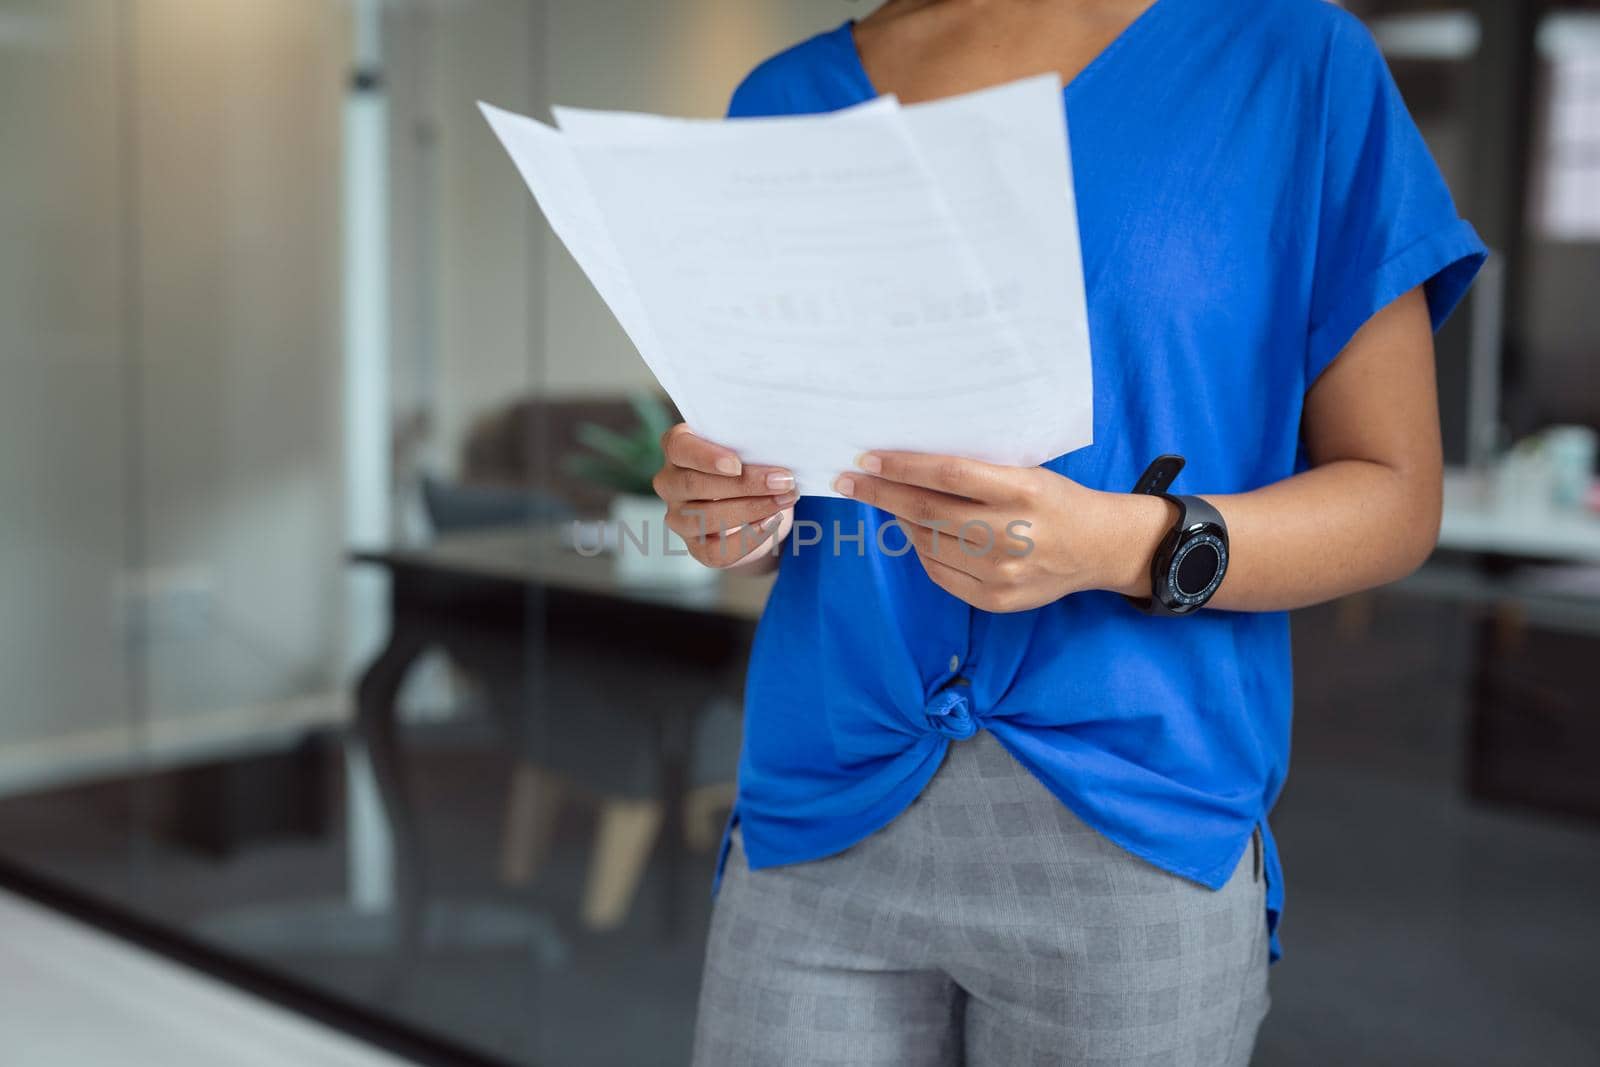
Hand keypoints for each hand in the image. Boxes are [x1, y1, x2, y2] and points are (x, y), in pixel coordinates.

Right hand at [652, 424, 797, 568]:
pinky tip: (771, 523)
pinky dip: (747, 538)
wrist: (759, 502)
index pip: (678, 447)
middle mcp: (670, 483)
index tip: (736, 465)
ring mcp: (679, 517)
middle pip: (695, 484)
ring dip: (751, 509)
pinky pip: (716, 550)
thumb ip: (752, 445)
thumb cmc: (751, 463)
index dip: (705, 457)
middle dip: (744, 484)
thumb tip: (776, 451)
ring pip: (705, 518)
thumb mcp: (749, 448)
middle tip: (782, 481)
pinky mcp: (696, 546)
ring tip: (784, 499)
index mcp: (677, 447)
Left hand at [833, 452, 1172, 611]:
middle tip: (849, 481)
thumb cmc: (1055, 500)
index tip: (867, 458)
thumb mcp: (1026, 472)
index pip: (947, 474)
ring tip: (886, 503)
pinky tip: (917, 534)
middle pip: (927, 512)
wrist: (1098, 547)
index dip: (902, 466)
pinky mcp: (996, 600)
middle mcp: (1010, 533)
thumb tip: (907, 465)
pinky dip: (922, 551)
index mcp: (1021, 491)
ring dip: (899, 521)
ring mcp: (1001, 572)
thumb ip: (976, 472)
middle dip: (880, 494)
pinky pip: (939, 573)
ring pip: (927, 544)